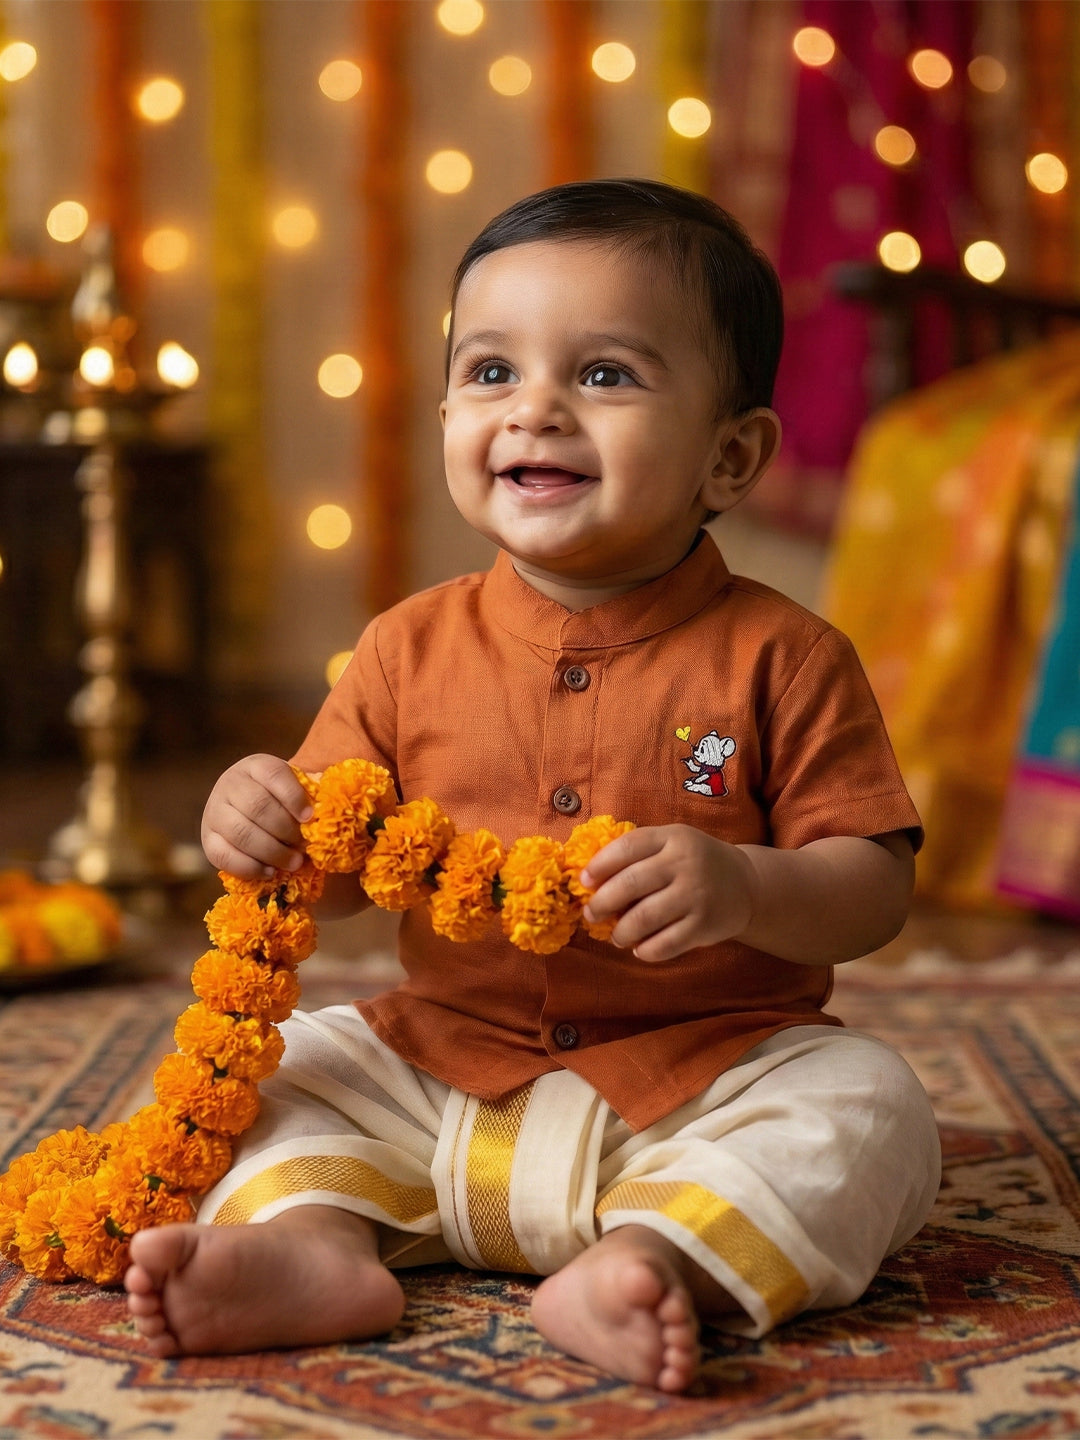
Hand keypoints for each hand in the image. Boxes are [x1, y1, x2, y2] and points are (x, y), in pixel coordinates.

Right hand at [201, 754, 312, 877]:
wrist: (250, 810)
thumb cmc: (283, 801)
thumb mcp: (296, 787)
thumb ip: (312, 794)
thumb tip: (328, 808)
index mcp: (256, 766)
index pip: (274, 774)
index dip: (293, 796)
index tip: (310, 818)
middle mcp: (230, 783)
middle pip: (258, 806)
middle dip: (286, 830)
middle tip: (304, 846)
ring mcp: (214, 811)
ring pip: (241, 832)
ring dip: (272, 851)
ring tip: (294, 863)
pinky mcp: (207, 839)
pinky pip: (224, 856)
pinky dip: (250, 867)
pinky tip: (270, 872)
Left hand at [580, 824, 754, 962]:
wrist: (746, 884)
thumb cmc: (694, 863)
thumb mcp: (672, 843)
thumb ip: (637, 854)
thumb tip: (590, 880)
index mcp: (672, 837)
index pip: (627, 847)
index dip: (600, 865)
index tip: (584, 881)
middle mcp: (685, 863)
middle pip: (630, 883)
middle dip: (602, 902)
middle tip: (591, 914)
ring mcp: (696, 895)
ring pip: (644, 918)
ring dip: (621, 931)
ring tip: (616, 936)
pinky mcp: (704, 925)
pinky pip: (665, 944)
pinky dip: (645, 950)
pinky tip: (640, 949)